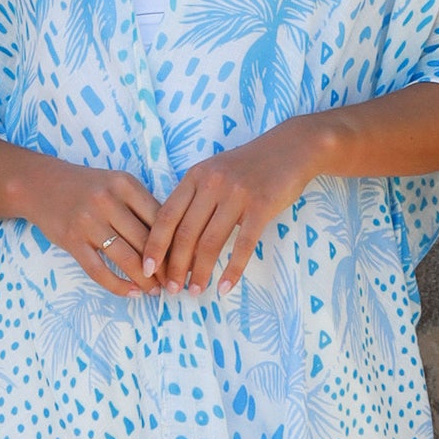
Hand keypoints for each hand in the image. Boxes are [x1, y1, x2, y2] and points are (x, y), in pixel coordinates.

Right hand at [29, 160, 165, 296]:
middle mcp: (108, 200)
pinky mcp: (72, 240)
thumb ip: (141, 206)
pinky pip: (99, 270)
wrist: (40, 185)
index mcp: (125, 184)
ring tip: (155, 291)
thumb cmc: (87, 187)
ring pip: (126, 258)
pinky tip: (132, 292)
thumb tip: (174, 241)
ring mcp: (88, 221)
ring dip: (145, 280)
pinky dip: (118, 285)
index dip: (176, 244)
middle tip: (174, 283)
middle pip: (146, 241)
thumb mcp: (116, 184)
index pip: (160, 218)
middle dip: (164, 267)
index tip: (187, 261)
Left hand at [139, 117, 325, 298]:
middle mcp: (212, 184)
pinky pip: (243, 244)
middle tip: (172, 289)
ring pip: (211, 242)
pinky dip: (232, 269)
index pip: (167, 216)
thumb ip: (195, 199)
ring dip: (201, 272)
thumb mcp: (214, 173)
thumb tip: (175, 242)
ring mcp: (237, 194)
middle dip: (175, 266)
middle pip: (186, 233)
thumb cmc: (248, 166)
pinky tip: (224, 287)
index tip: (147, 269)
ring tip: (196, 291)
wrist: (291, 147)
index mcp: (195, 177)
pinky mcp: (261, 205)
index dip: (154, 245)